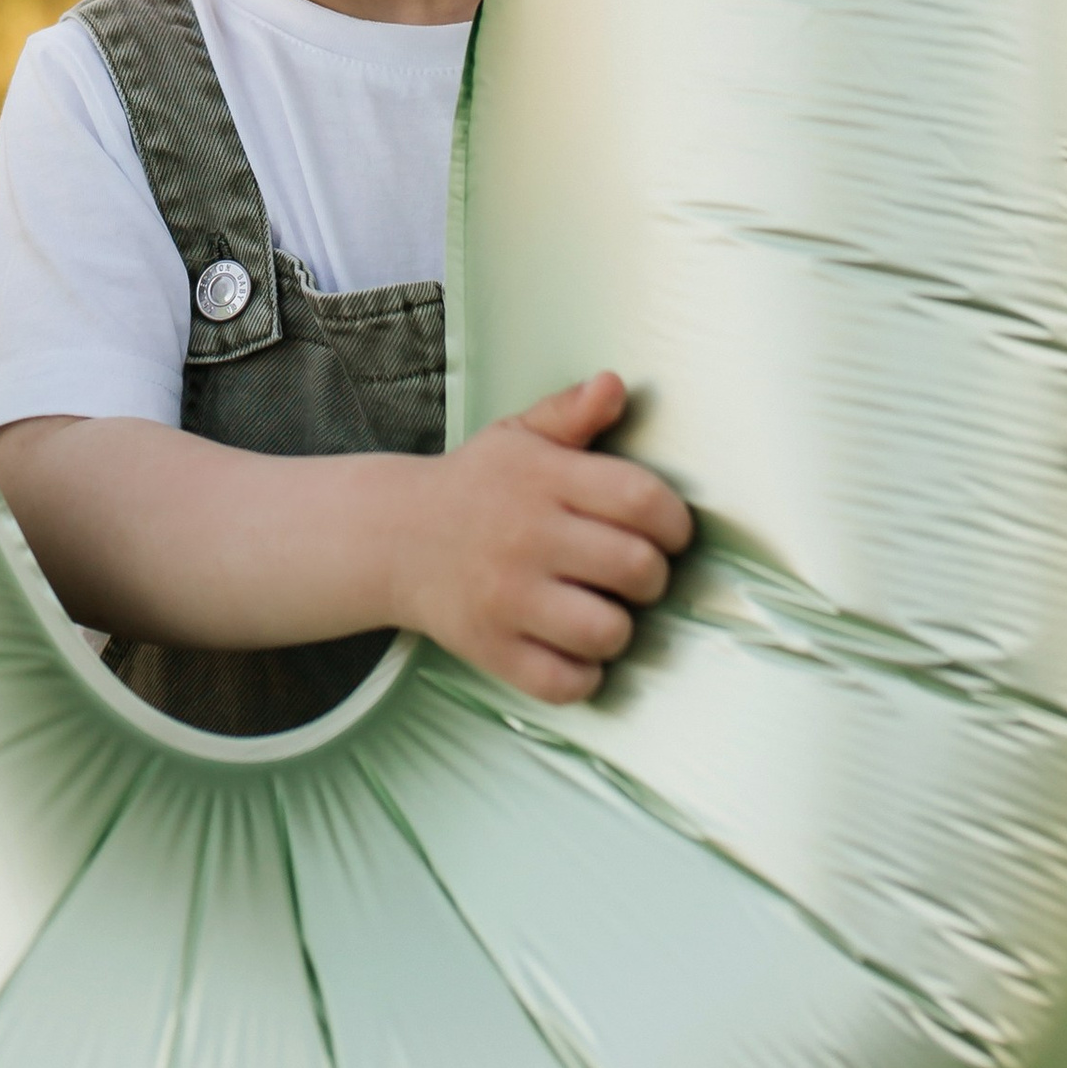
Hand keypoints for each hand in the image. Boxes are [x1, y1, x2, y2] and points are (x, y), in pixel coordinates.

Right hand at [395, 372, 691, 705]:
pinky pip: (564, 682)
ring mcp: (507, 598)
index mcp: (543, 479)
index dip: (674, 522)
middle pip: (637, 569)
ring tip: (603, 613)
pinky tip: (573, 651)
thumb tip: (615, 385)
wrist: (392, 537)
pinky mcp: (491, 648)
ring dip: (620, 629)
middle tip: (633, 575)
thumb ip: (571, 412)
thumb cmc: (475, 486)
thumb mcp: (518, 436)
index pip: (642, 499)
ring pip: (607, 632)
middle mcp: (527, 537)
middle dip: (652, 577)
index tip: (668, 533)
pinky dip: (582, 675)